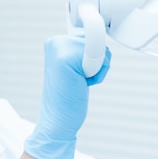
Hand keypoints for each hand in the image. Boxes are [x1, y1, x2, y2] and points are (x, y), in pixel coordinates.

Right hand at [24, 35, 110, 158]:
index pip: (91, 36)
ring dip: (98, 69)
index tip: (78, 74)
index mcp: (56, 42)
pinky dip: (98, 75)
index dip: (94, 58)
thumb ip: (82, 50)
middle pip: (98, 40)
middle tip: (78, 80)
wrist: (56, 122)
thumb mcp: (76, 67)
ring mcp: (59, 48)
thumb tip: (100, 36)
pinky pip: (101, 58)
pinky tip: (81, 84)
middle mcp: (55, 41)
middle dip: (98, 63)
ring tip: (79, 82)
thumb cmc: (69, 98)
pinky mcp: (66, 58)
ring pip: (101, 49)